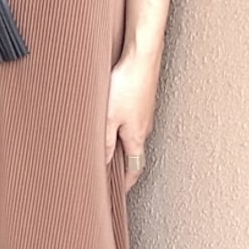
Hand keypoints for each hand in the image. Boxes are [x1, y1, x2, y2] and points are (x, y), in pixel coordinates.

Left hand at [105, 53, 159, 190]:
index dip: (127, 183)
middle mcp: (145, 127)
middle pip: (134, 153)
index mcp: (137, 136)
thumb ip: (104, 142)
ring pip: (133, 135)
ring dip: (121, 145)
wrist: (142, 55)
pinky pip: (133, 120)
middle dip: (123, 166)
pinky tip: (112, 122)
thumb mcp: (108, 118)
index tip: (119, 193)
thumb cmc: (127, 84)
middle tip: (110, 175)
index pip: (135, 168)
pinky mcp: (142, 99)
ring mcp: (145, 112)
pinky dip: (122, 128)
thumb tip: (103, 163)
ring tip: (106, 151)